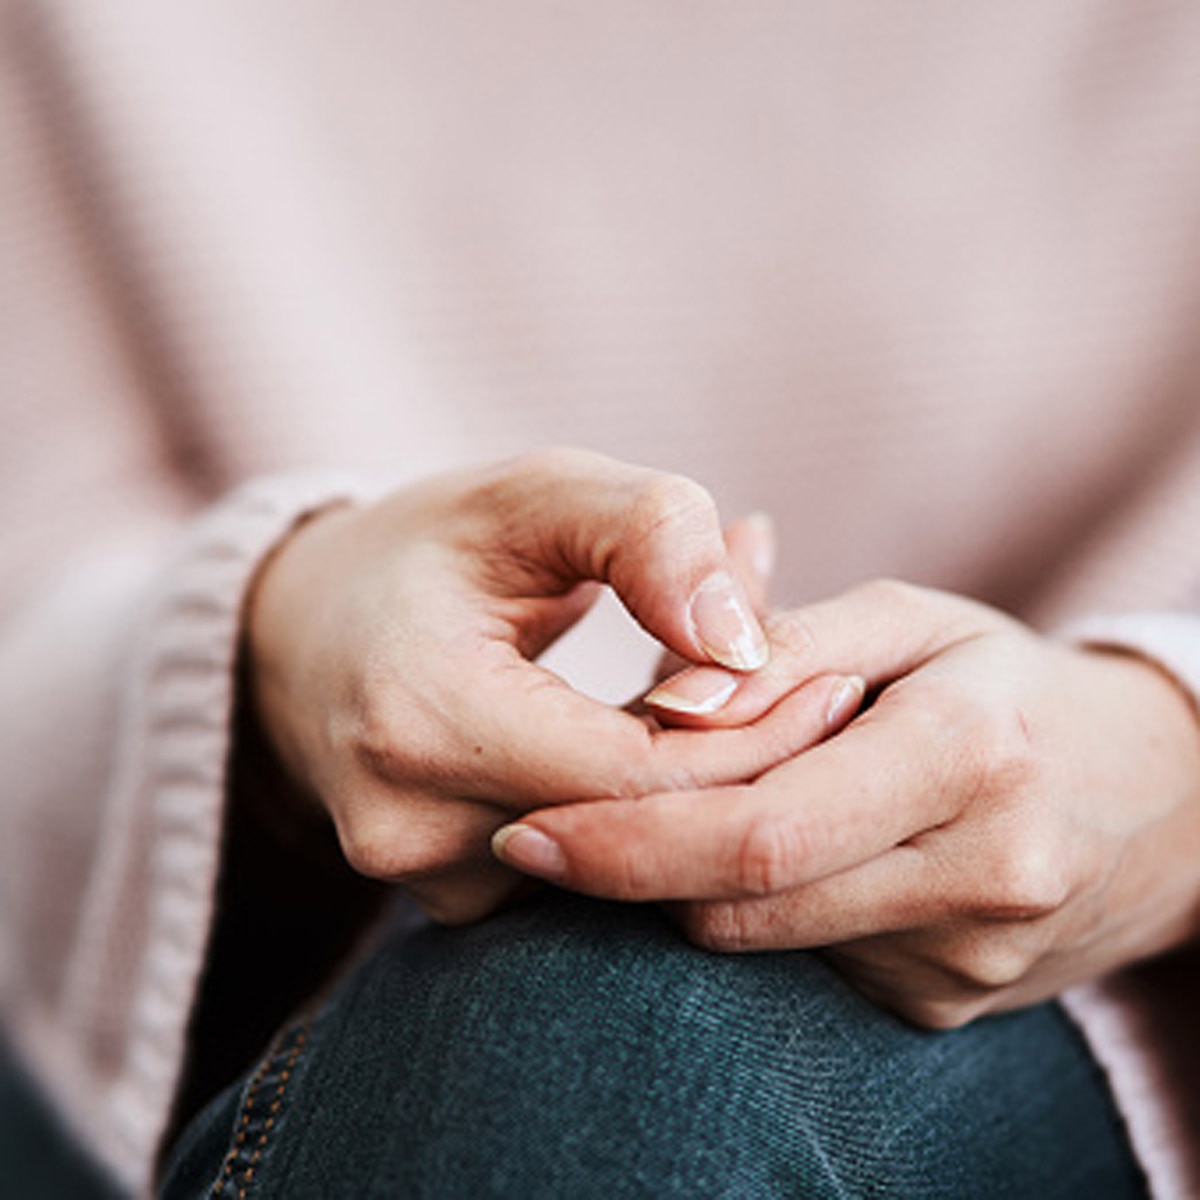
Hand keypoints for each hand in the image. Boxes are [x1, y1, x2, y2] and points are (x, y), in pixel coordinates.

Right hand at [246, 449, 847, 922]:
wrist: (303, 635)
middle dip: (745, 770)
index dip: (757, 734)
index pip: (644, 774)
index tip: (833, 680)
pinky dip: (640, 815)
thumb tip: (747, 646)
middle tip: (822, 696)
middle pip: (644, 836)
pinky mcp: (446, 904)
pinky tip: (663, 747)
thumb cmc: (429, 549)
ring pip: (623, 867)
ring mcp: (422, 882)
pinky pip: (584, 876)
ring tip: (737, 704)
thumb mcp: (535, 494)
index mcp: (423, 716)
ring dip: (695, 792)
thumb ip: (649, 536)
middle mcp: (411, 827)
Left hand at [493, 580, 1199, 1026]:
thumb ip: (783, 648)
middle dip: (629, 873)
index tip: (526, 835)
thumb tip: (663, 707)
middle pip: (745, 906)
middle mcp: (980, 876)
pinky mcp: (947, 1005)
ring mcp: (967, 960)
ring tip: (692, 811)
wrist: (1151, 795)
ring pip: (762, 941)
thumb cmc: (1002, 681)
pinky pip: (804, 962)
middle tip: (544, 837)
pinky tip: (779, 851)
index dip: (625, 841)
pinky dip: (759, 909)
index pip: (758, 833)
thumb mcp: (907, 621)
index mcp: (969, 756)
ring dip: (694, 884)